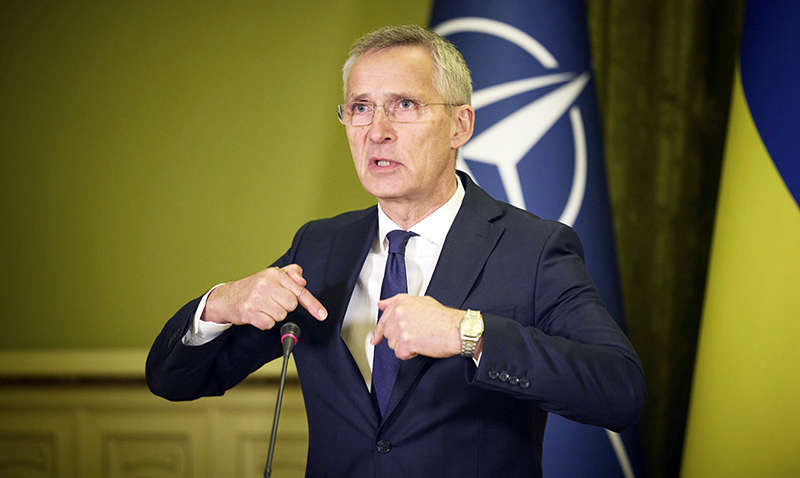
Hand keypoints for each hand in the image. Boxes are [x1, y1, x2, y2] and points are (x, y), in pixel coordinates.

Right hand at [202, 264, 326, 329]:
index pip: (299, 291)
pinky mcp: (249, 313)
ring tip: (263, 307)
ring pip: (281, 316)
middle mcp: (266, 285)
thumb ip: (290, 274)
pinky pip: (269, 324)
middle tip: (272, 301)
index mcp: (274, 274)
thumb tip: (302, 280)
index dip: (313, 304)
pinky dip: (265, 322)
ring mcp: (257, 299)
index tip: (322, 315)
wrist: (227, 297)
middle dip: (285, 306)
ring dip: (274, 315)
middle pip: (291, 305)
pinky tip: (257, 314)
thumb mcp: (272, 275)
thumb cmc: (253, 287)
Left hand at [371, 294, 462, 358]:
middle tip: (415, 336)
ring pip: (393, 344)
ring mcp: (401, 327)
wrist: (457, 329)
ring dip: (405, 346)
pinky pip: (401, 353)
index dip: (379, 331)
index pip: (383, 318)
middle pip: (388, 334)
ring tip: (420, 339)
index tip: (376, 339)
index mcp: (401, 302)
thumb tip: (382, 304)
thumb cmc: (444, 318)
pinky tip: (421, 346)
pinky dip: (410, 353)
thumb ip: (397, 302)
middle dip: (399, 338)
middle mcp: (399, 313)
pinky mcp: (406, 341)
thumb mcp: (421, 301)